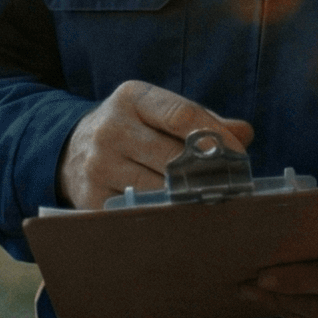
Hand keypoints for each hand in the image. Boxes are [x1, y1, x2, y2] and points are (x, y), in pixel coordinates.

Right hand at [57, 79, 253, 210]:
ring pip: (159, 189)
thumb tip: (245, 132)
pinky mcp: (93, 198)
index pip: (181, 114)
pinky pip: (140, 212)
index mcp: (131, 97)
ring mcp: (99, 164)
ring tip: (215, 205)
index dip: (217, 137)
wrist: (72, 150)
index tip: (241, 156)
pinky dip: (166, 217)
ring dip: (191, 200)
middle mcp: (111, 127)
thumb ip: (201, 120)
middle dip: (208, 174)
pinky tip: (183, 219)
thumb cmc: (132, 130)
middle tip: (235, 189)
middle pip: (173, 157)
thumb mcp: (157, 112)